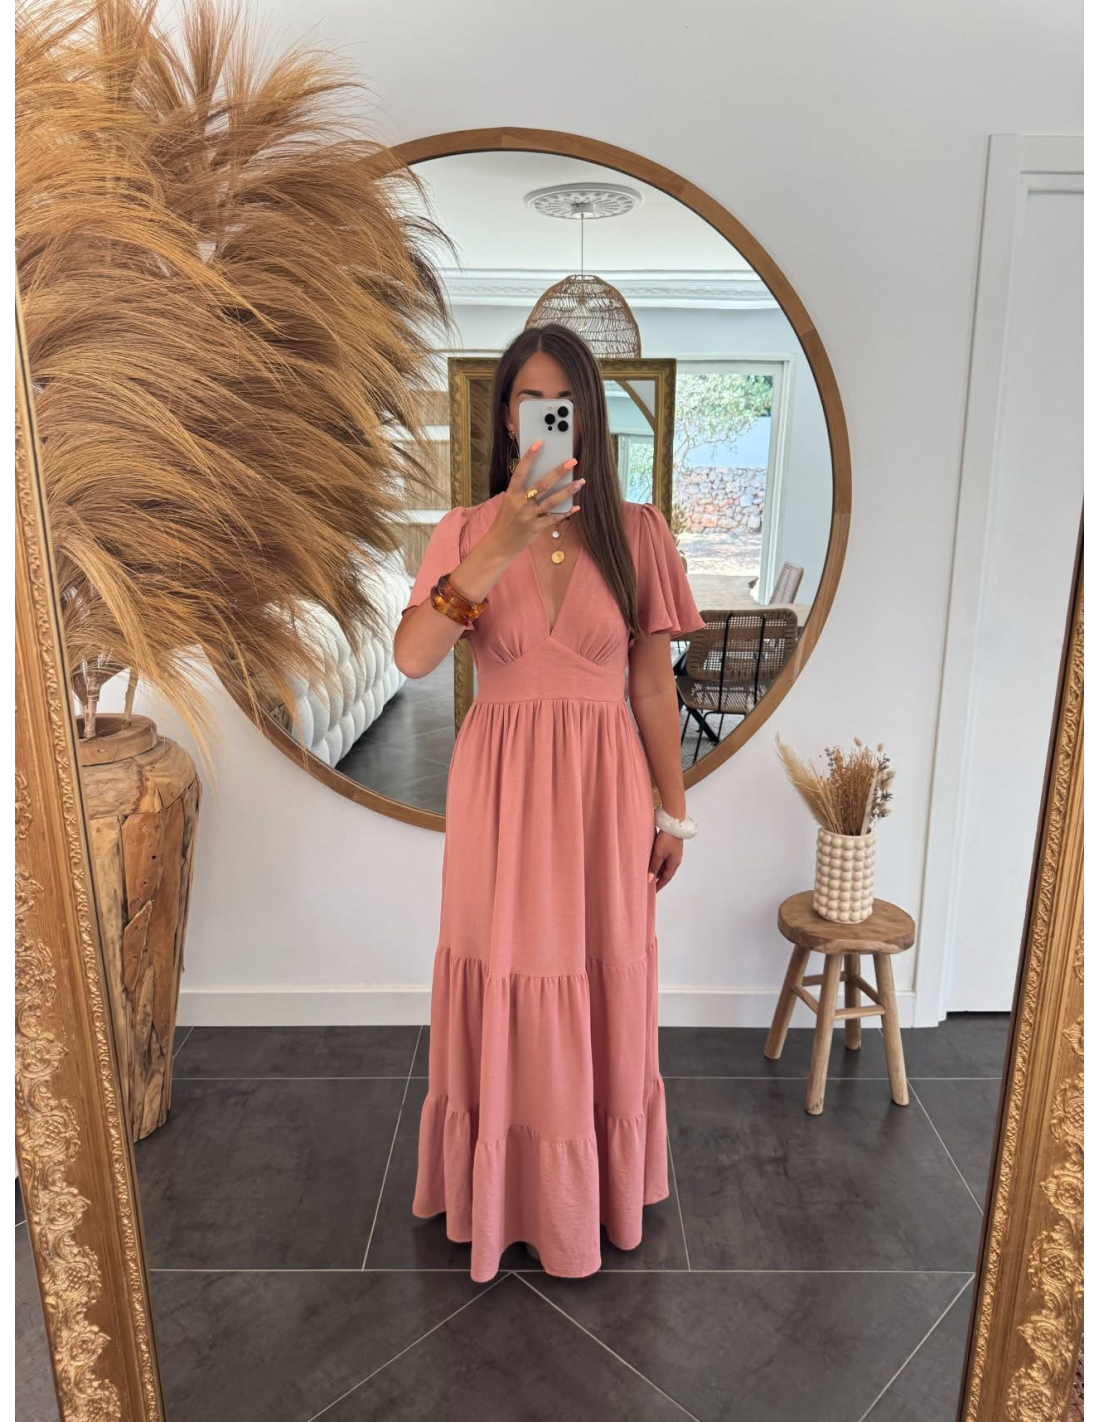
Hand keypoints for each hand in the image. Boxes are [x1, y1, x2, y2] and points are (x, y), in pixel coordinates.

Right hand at [483, 440, 584, 560]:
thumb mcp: (510, 502)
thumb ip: (523, 491)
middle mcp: (520, 503)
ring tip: (580, 482)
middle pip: (542, 484)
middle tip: (572, 461)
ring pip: (552, 501)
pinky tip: (576, 507)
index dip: (530, 457)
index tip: (540, 443)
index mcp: (511, 494)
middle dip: (558, 472)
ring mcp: (529, 516)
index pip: (521, 472)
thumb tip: (545, 477)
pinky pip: (554, 518)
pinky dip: (566, 513)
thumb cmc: (506, 520)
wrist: (500, 543)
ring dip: (567, 491)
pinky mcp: (536, 528)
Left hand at [648, 830, 683, 891]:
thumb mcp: (659, 854)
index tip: (652, 892)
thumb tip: (650, 880)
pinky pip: (662, 858)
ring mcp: (672, 852)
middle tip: (648, 885)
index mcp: (674, 863)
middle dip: (657, 878)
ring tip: (647, 874)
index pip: (666, 878)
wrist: (673, 823)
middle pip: (665, 872)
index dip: (659, 885)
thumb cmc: (666, 839)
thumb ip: (654, 867)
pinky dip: (656, 862)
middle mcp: (674, 859)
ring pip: (663, 865)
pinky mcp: (669, 846)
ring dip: (656, 870)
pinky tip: (650, 862)